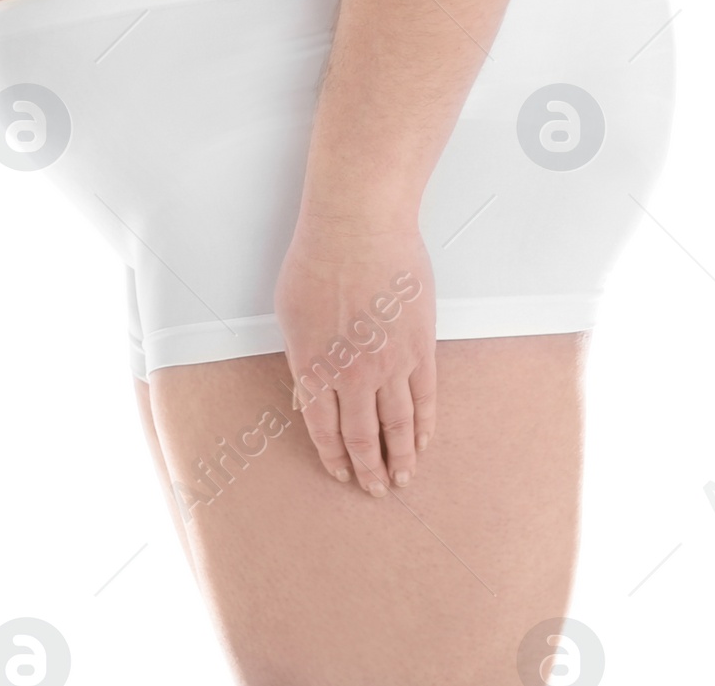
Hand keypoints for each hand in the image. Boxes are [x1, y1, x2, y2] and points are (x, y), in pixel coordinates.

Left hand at [273, 214, 436, 495]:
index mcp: (314, 366)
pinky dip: (424, 425)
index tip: (342, 473)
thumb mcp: (290, 312)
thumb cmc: (317, 257)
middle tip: (374, 489)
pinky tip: (423, 441)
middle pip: (361, 436)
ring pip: (397, 425)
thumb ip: (301, 355)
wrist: (358, 226)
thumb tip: (309, 391)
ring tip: (402, 478)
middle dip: (367, 468)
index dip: (334, 457)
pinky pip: (424, 398)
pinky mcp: (419, 347)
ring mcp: (389, 363)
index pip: (323, 429)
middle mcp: (351, 374)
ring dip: (400, 457)